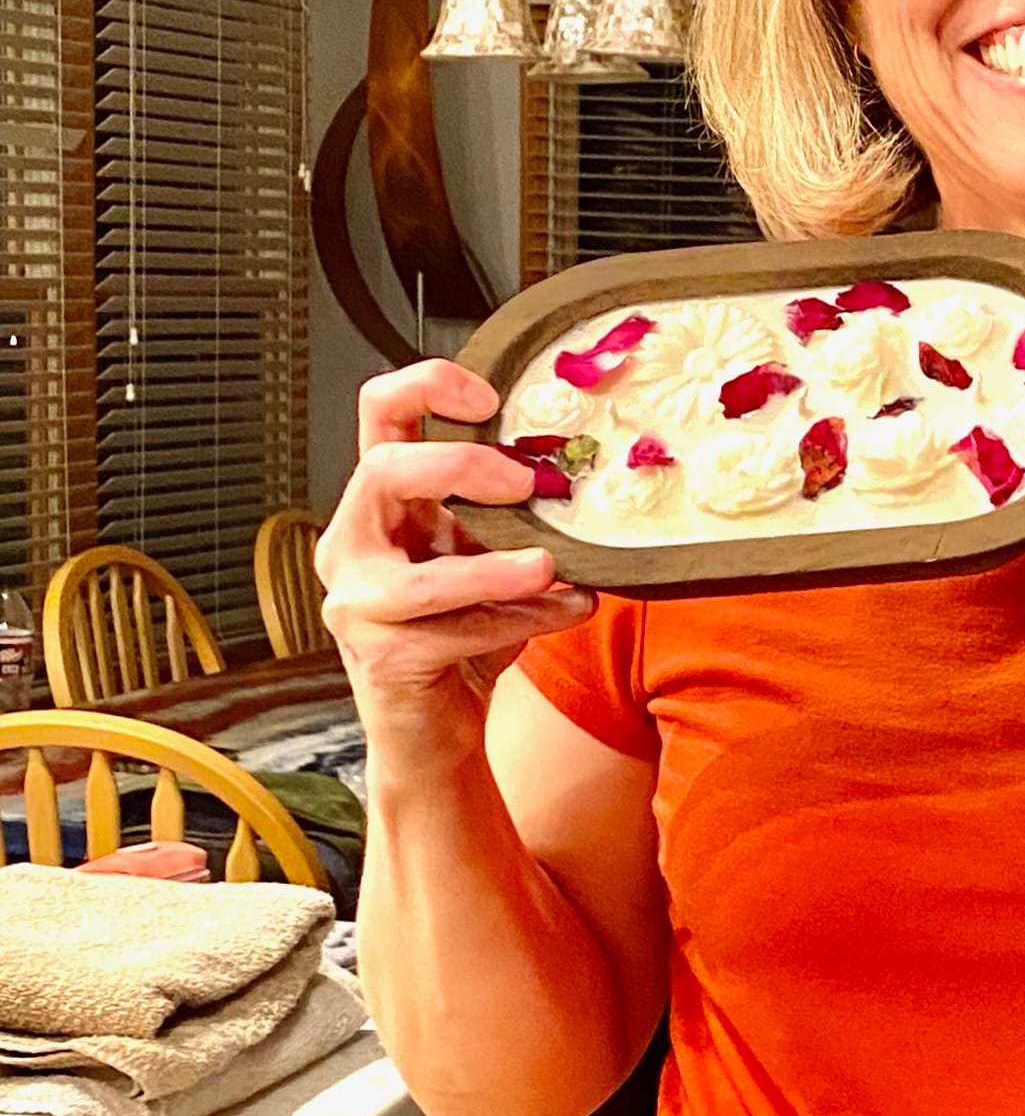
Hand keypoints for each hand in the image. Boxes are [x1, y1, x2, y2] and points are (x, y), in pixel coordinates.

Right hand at [316, 362, 591, 753]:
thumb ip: (513, 521)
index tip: (489, 397)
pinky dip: (518, 621)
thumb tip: (580, 479)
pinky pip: (456, 632)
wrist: (433, 729)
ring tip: (552, 565)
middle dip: (463, 468)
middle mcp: (353, 545)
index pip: (379, 415)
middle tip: (529, 482)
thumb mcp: (489, 561)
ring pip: (425, 576)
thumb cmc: (459, 639)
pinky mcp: (382, 658)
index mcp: (380, 505)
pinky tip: (567, 611)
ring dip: (497, 570)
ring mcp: (357, 603)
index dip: (427, 386)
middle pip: (385, 471)